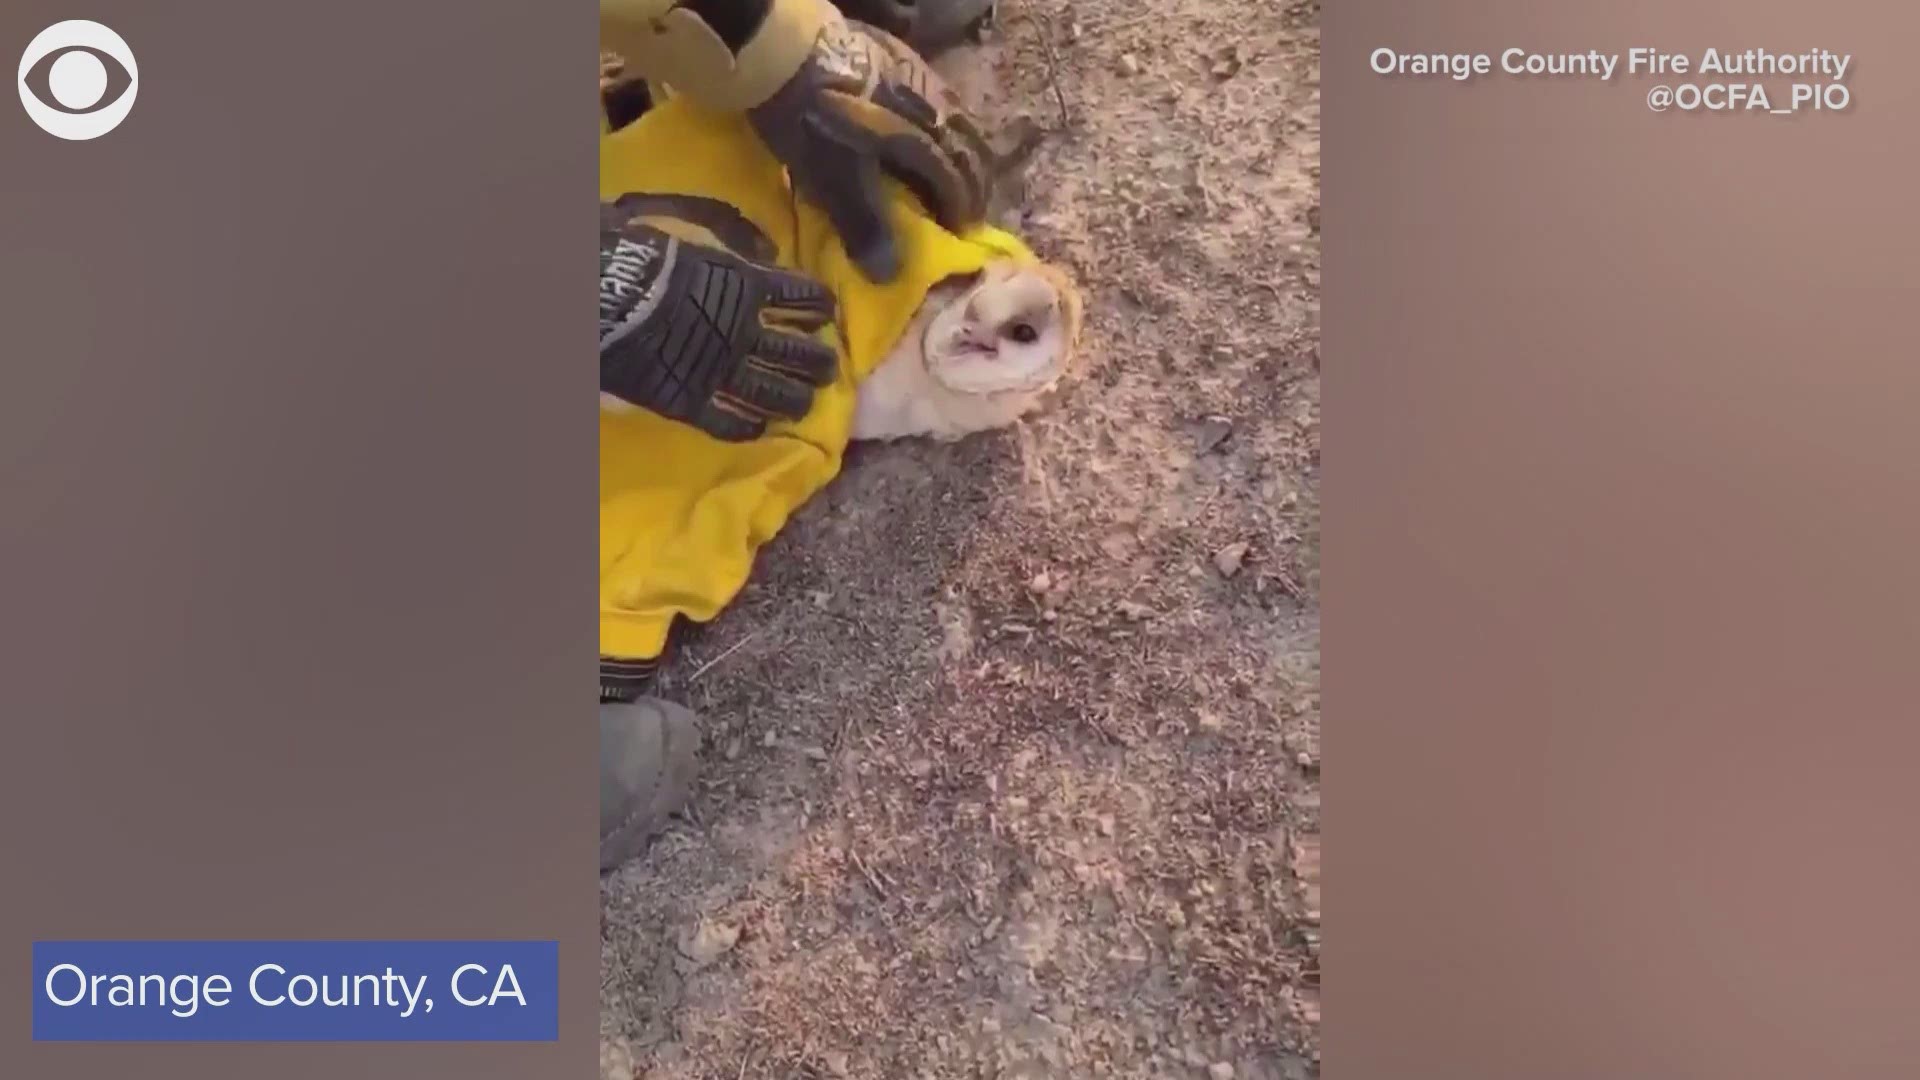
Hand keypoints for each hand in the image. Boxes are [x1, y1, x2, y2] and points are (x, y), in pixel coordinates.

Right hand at [599, 198, 837, 441]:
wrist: (611, 293)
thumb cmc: (648, 250)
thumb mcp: (697, 222)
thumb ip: (735, 234)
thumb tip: (769, 250)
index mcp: (749, 287)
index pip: (799, 298)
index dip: (818, 305)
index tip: (828, 311)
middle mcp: (745, 334)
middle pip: (795, 352)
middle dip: (817, 361)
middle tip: (829, 368)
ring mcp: (721, 372)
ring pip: (771, 392)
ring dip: (794, 398)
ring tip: (806, 403)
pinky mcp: (692, 402)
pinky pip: (727, 421)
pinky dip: (745, 425)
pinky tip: (758, 427)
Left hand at [747, 10, 994, 282]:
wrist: (783, 51)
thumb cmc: (811, 123)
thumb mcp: (833, 181)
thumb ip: (864, 225)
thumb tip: (890, 275)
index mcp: (923, 141)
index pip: (956, 181)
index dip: (961, 209)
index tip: (962, 233)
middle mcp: (932, 106)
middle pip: (966, 146)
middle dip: (974, 179)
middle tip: (970, 205)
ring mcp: (918, 75)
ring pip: (956, 116)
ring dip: (962, 146)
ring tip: (957, 167)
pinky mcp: (897, 54)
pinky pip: (936, 91)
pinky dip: (941, 117)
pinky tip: (928, 122)